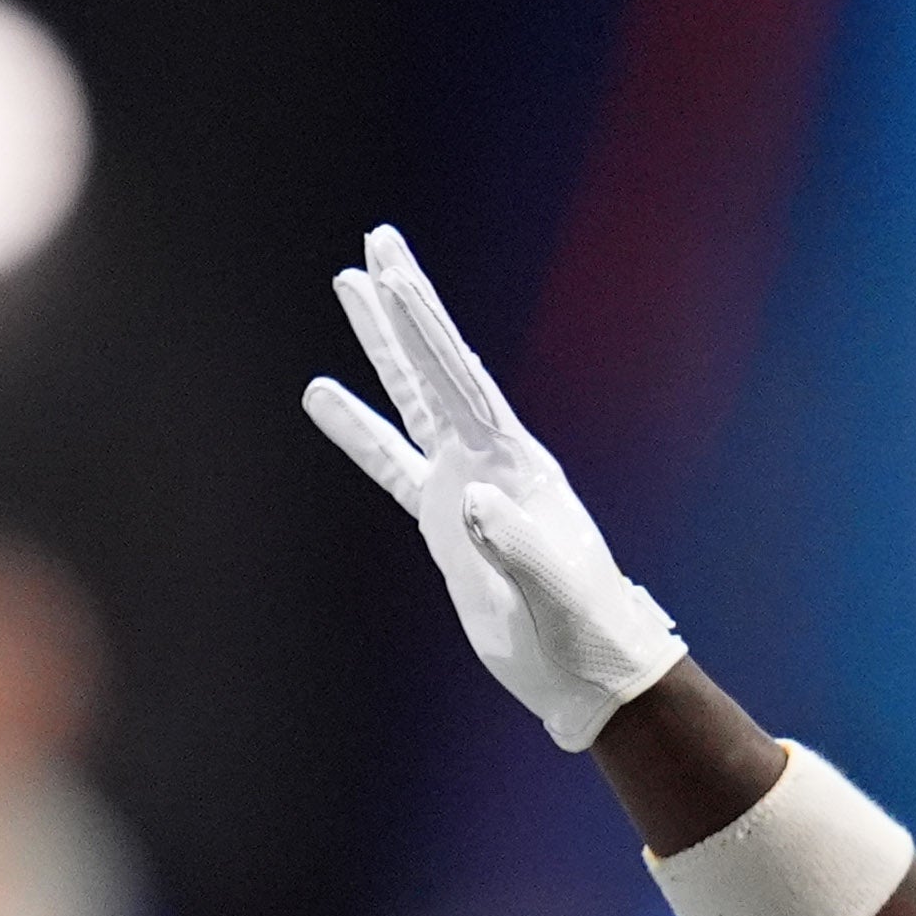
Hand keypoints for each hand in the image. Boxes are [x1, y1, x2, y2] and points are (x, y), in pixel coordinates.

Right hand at [302, 225, 683, 750]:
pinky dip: (358, 430)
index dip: (424, 327)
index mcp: (517, 465)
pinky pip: (393, 464)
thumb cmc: (582, 634)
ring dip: (382, 345)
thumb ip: (513, 544)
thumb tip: (469, 498)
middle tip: (378, 242)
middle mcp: (490, 459)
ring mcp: (467, 484)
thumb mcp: (552, 593)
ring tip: (349, 286)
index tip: (392, 275)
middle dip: (408, 305)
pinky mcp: (447, 521)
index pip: (459, 381)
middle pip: (438, 366)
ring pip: (413, 399)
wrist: (593, 673)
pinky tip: (323, 397)